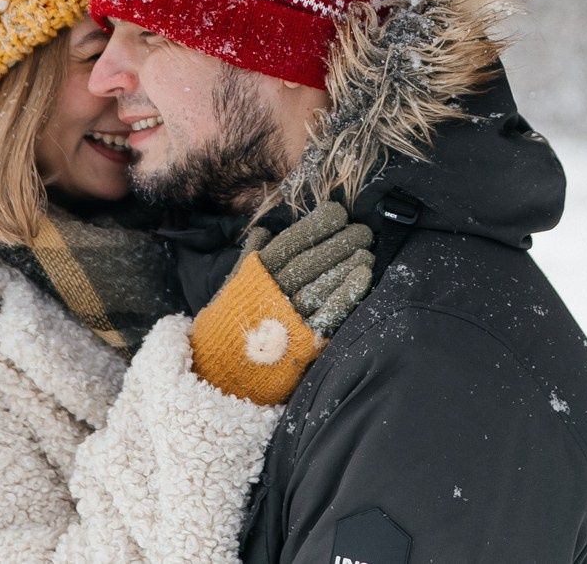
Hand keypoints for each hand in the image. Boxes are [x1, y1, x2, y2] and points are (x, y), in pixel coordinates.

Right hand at [188, 202, 375, 403]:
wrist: (218, 376)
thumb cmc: (225, 328)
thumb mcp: (229, 288)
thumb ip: (248, 259)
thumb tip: (263, 231)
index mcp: (254, 276)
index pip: (291, 243)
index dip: (316, 225)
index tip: (338, 211)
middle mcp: (272, 294)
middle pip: (312, 261)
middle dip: (340, 241)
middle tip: (364, 229)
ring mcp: (288, 318)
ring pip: (322, 283)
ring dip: (348, 263)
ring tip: (368, 248)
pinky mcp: (302, 342)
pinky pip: (328, 313)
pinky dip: (347, 293)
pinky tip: (364, 275)